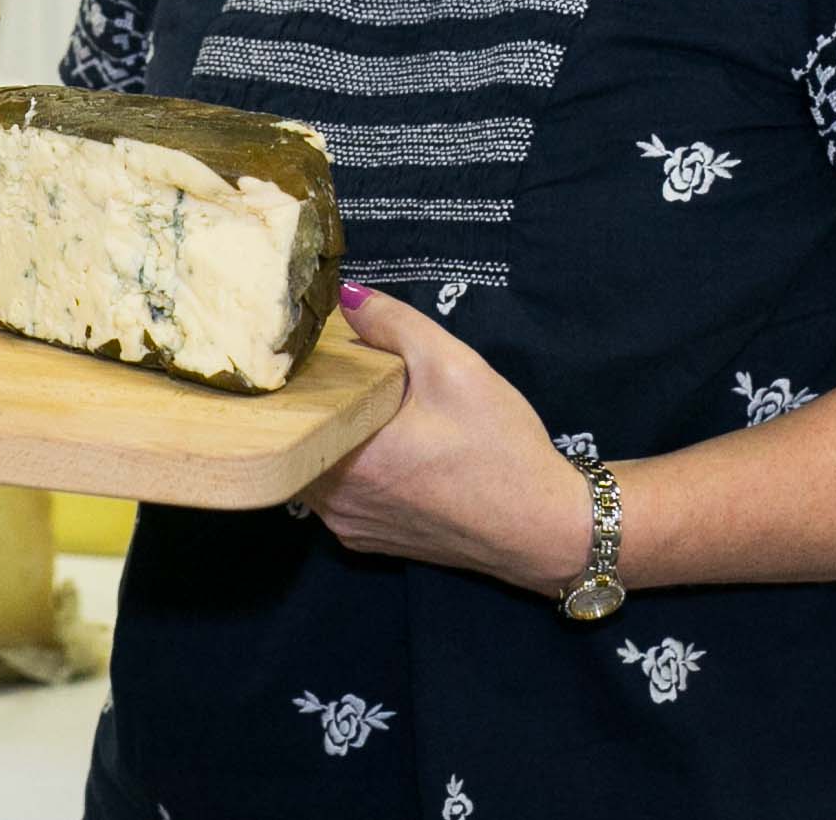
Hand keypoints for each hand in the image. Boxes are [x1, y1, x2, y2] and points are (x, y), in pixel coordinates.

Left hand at [300, 285, 596, 594]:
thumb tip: (346, 295)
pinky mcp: (366, 540)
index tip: (323, 352)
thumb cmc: (501, 450)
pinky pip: (336, 493)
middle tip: (351, 375)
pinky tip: (385, 447)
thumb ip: (394, 324)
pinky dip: (348, 467)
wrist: (542, 528)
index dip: (304, 374)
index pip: (293, 407)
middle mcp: (335, 502)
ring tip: (369, 408)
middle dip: (318, 404)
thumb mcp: (454, 367)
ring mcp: (349, 526)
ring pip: (313, 467)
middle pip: (298, 437)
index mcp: (348, 460)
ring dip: (331, 436)